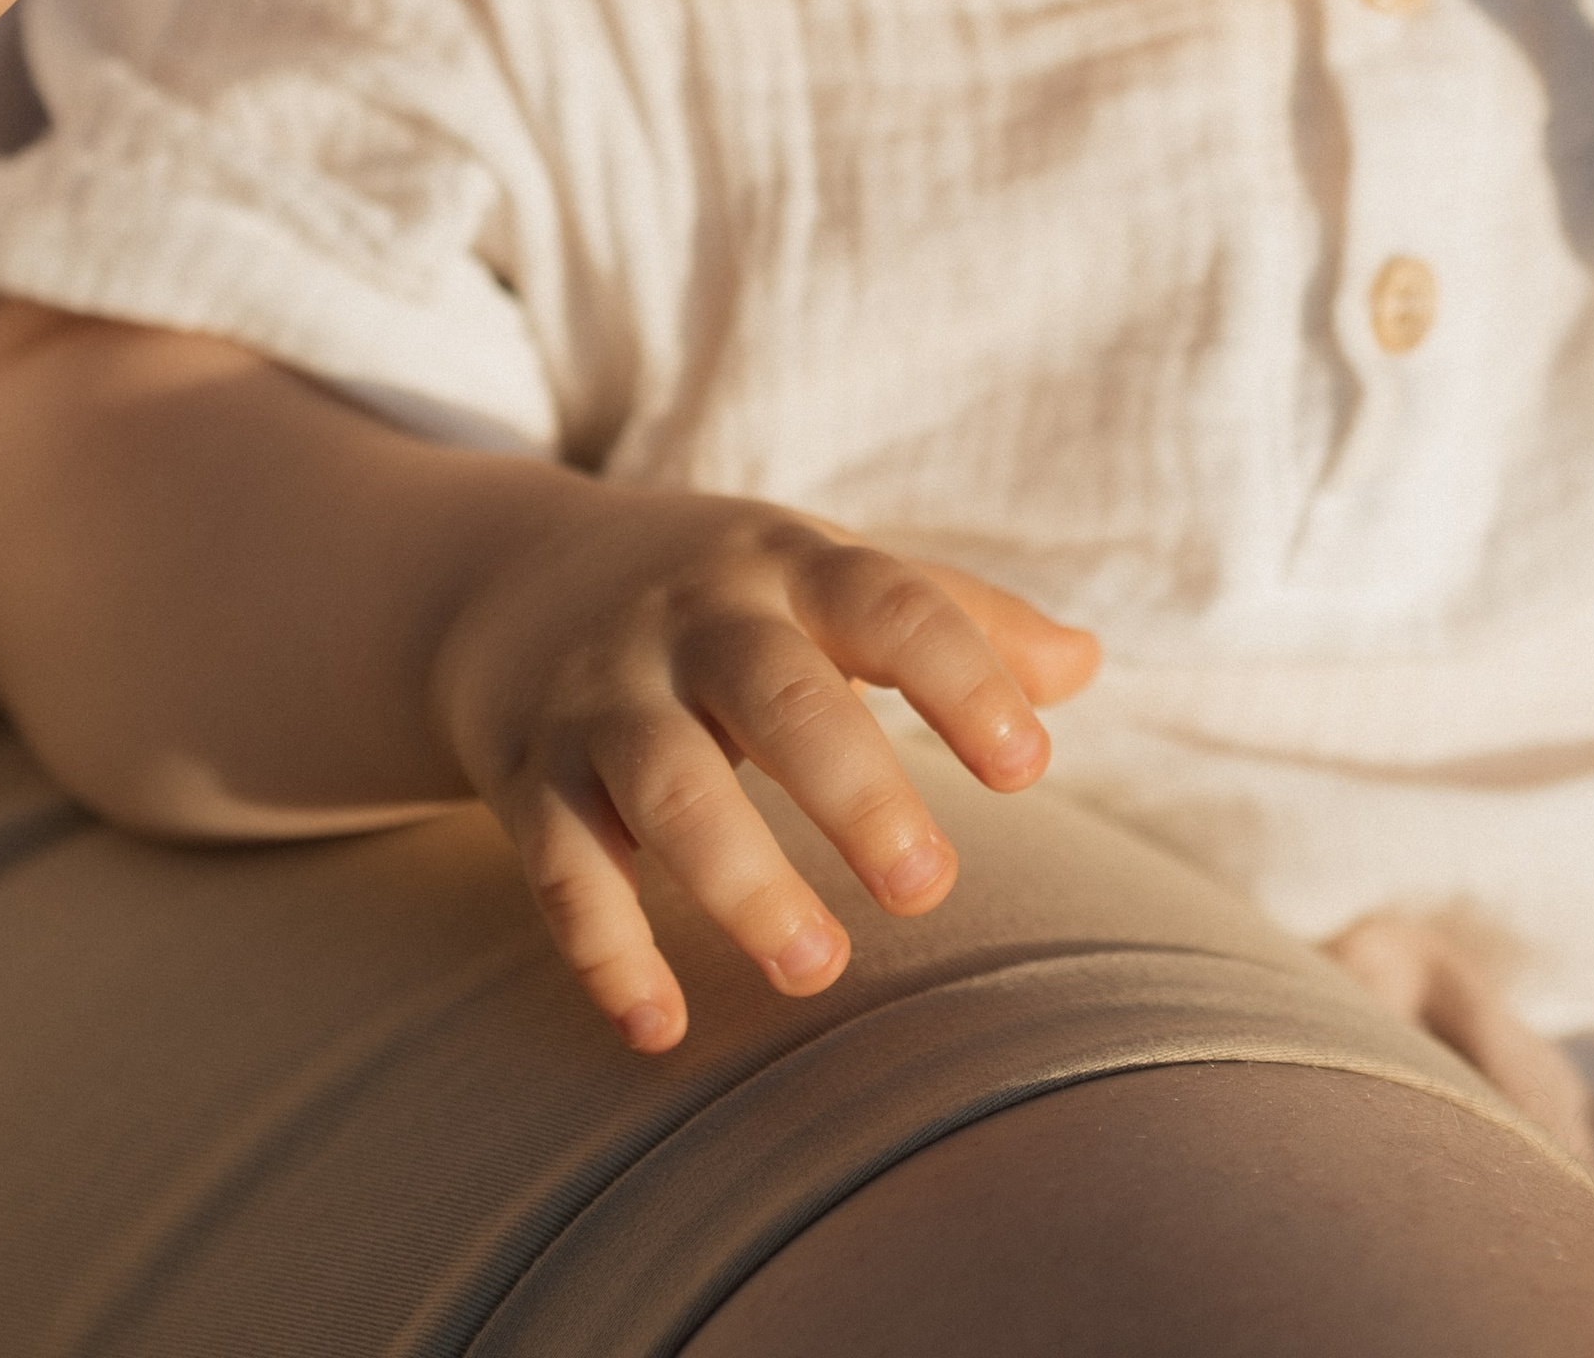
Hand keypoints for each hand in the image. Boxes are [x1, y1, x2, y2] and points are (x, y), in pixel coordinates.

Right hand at [428, 479, 1098, 1051]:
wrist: (509, 578)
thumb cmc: (721, 595)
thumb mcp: (826, 571)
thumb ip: (955, 617)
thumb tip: (1084, 667)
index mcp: (787, 567)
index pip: (889, 603)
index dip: (960, 676)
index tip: (1029, 766)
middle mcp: (694, 621)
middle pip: (776, 696)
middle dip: (853, 790)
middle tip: (930, 890)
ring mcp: (605, 695)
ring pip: (667, 785)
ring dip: (739, 879)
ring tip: (815, 967)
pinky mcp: (534, 774)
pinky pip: (564, 865)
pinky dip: (606, 948)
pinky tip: (660, 1025)